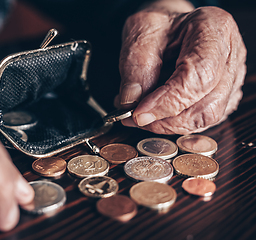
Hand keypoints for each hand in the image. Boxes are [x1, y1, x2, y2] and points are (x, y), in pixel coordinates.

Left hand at [116, 2, 246, 134]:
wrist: (170, 27)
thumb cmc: (158, 26)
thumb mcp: (139, 34)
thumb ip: (135, 67)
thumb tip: (131, 103)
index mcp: (214, 29)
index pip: (199, 76)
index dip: (168, 102)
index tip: (139, 114)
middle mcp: (231, 55)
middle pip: (207, 105)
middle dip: (166, 119)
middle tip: (135, 118)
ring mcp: (232, 78)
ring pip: (206, 118)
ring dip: (168, 124)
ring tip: (141, 114)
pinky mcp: (225, 96)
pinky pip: (202, 120)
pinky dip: (174, 123)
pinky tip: (155, 113)